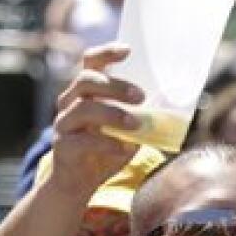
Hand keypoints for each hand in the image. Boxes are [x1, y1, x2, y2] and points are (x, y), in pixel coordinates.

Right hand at [45, 43, 143, 200]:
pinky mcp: (62, 147)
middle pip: (86, 81)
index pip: (90, 63)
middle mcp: (70, 103)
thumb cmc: (104, 151)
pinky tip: (123, 149)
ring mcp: (63, 124)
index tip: (128, 50)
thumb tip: (173, 108)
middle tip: (141, 97)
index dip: (106, 53)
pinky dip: (106, 143)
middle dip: (115, 86)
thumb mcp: (126, 131)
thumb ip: (142, 117)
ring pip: (83, 108)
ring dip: (112, 113)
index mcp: (85, 92)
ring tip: (135, 124)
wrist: (77, 185)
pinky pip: (81, 141)